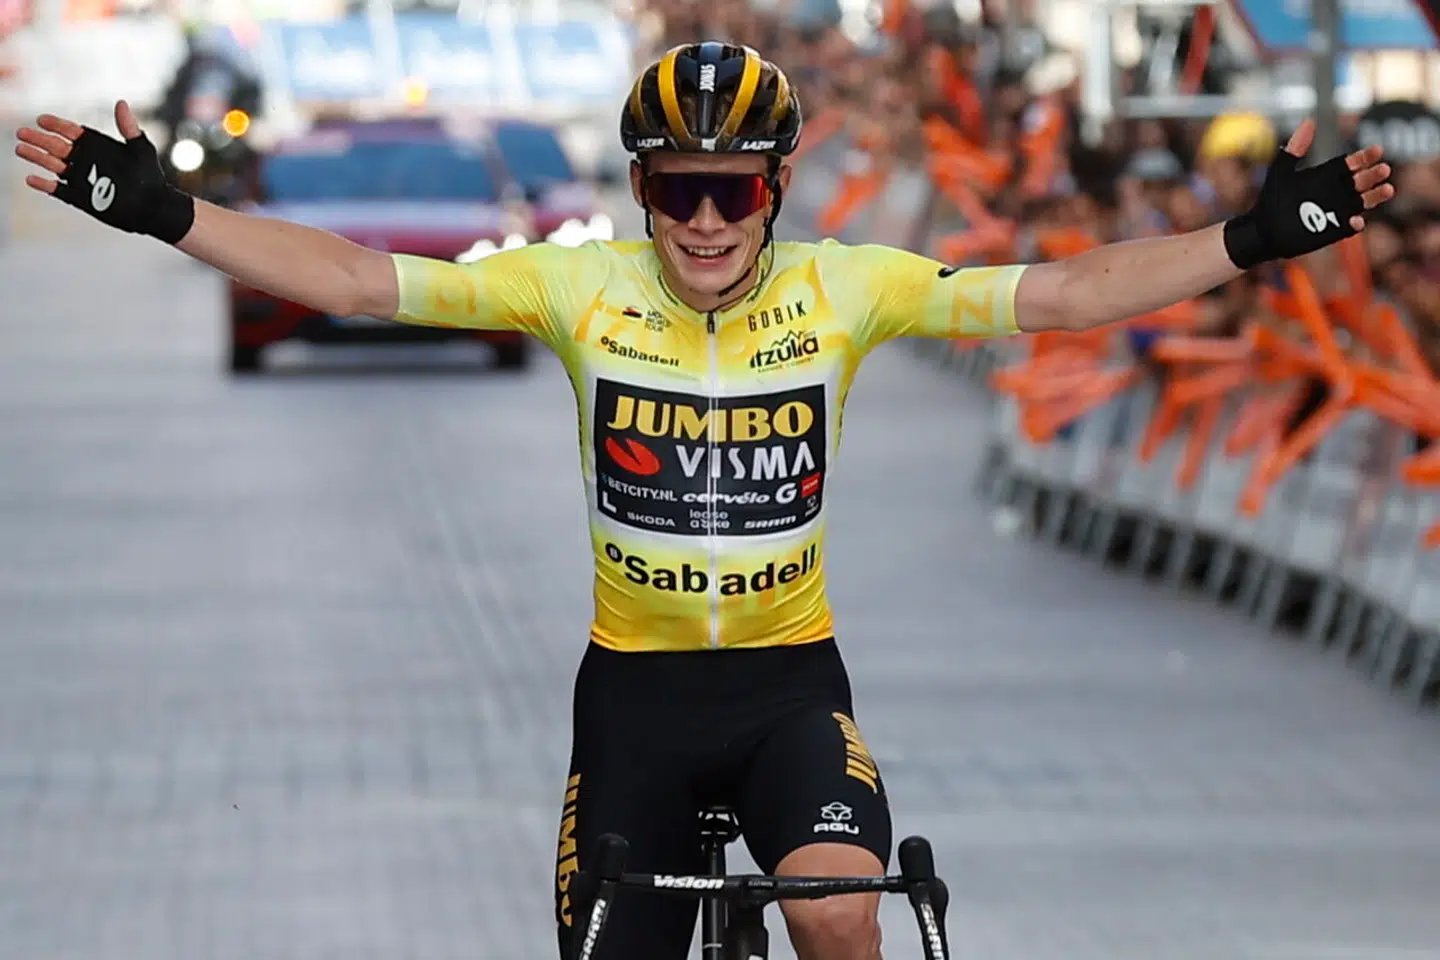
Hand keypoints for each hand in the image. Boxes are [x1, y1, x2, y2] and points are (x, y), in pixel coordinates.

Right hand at [12, 99, 193, 243]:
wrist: (153, 208)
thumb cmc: (151, 177)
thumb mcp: (140, 150)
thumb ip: (129, 128)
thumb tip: (121, 103)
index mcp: (97, 145)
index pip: (71, 131)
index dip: (56, 125)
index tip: (42, 119)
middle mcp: (86, 160)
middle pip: (56, 146)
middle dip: (39, 139)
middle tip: (22, 133)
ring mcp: (81, 178)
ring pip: (52, 165)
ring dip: (36, 157)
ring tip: (20, 149)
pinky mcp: (79, 197)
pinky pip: (57, 190)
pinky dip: (44, 185)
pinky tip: (31, 179)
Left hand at [1223, 117, 1395, 269]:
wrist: (1262, 230)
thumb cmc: (1271, 199)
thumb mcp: (1282, 171)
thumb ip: (1296, 148)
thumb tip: (1309, 121)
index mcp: (1328, 176)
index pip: (1352, 163)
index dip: (1365, 157)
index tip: (1377, 150)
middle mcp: (1337, 192)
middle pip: (1362, 181)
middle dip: (1374, 175)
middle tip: (1383, 169)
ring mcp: (1338, 212)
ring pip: (1364, 202)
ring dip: (1376, 196)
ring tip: (1387, 189)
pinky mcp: (1334, 231)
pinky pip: (1350, 227)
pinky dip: (1356, 224)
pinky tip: (1356, 220)